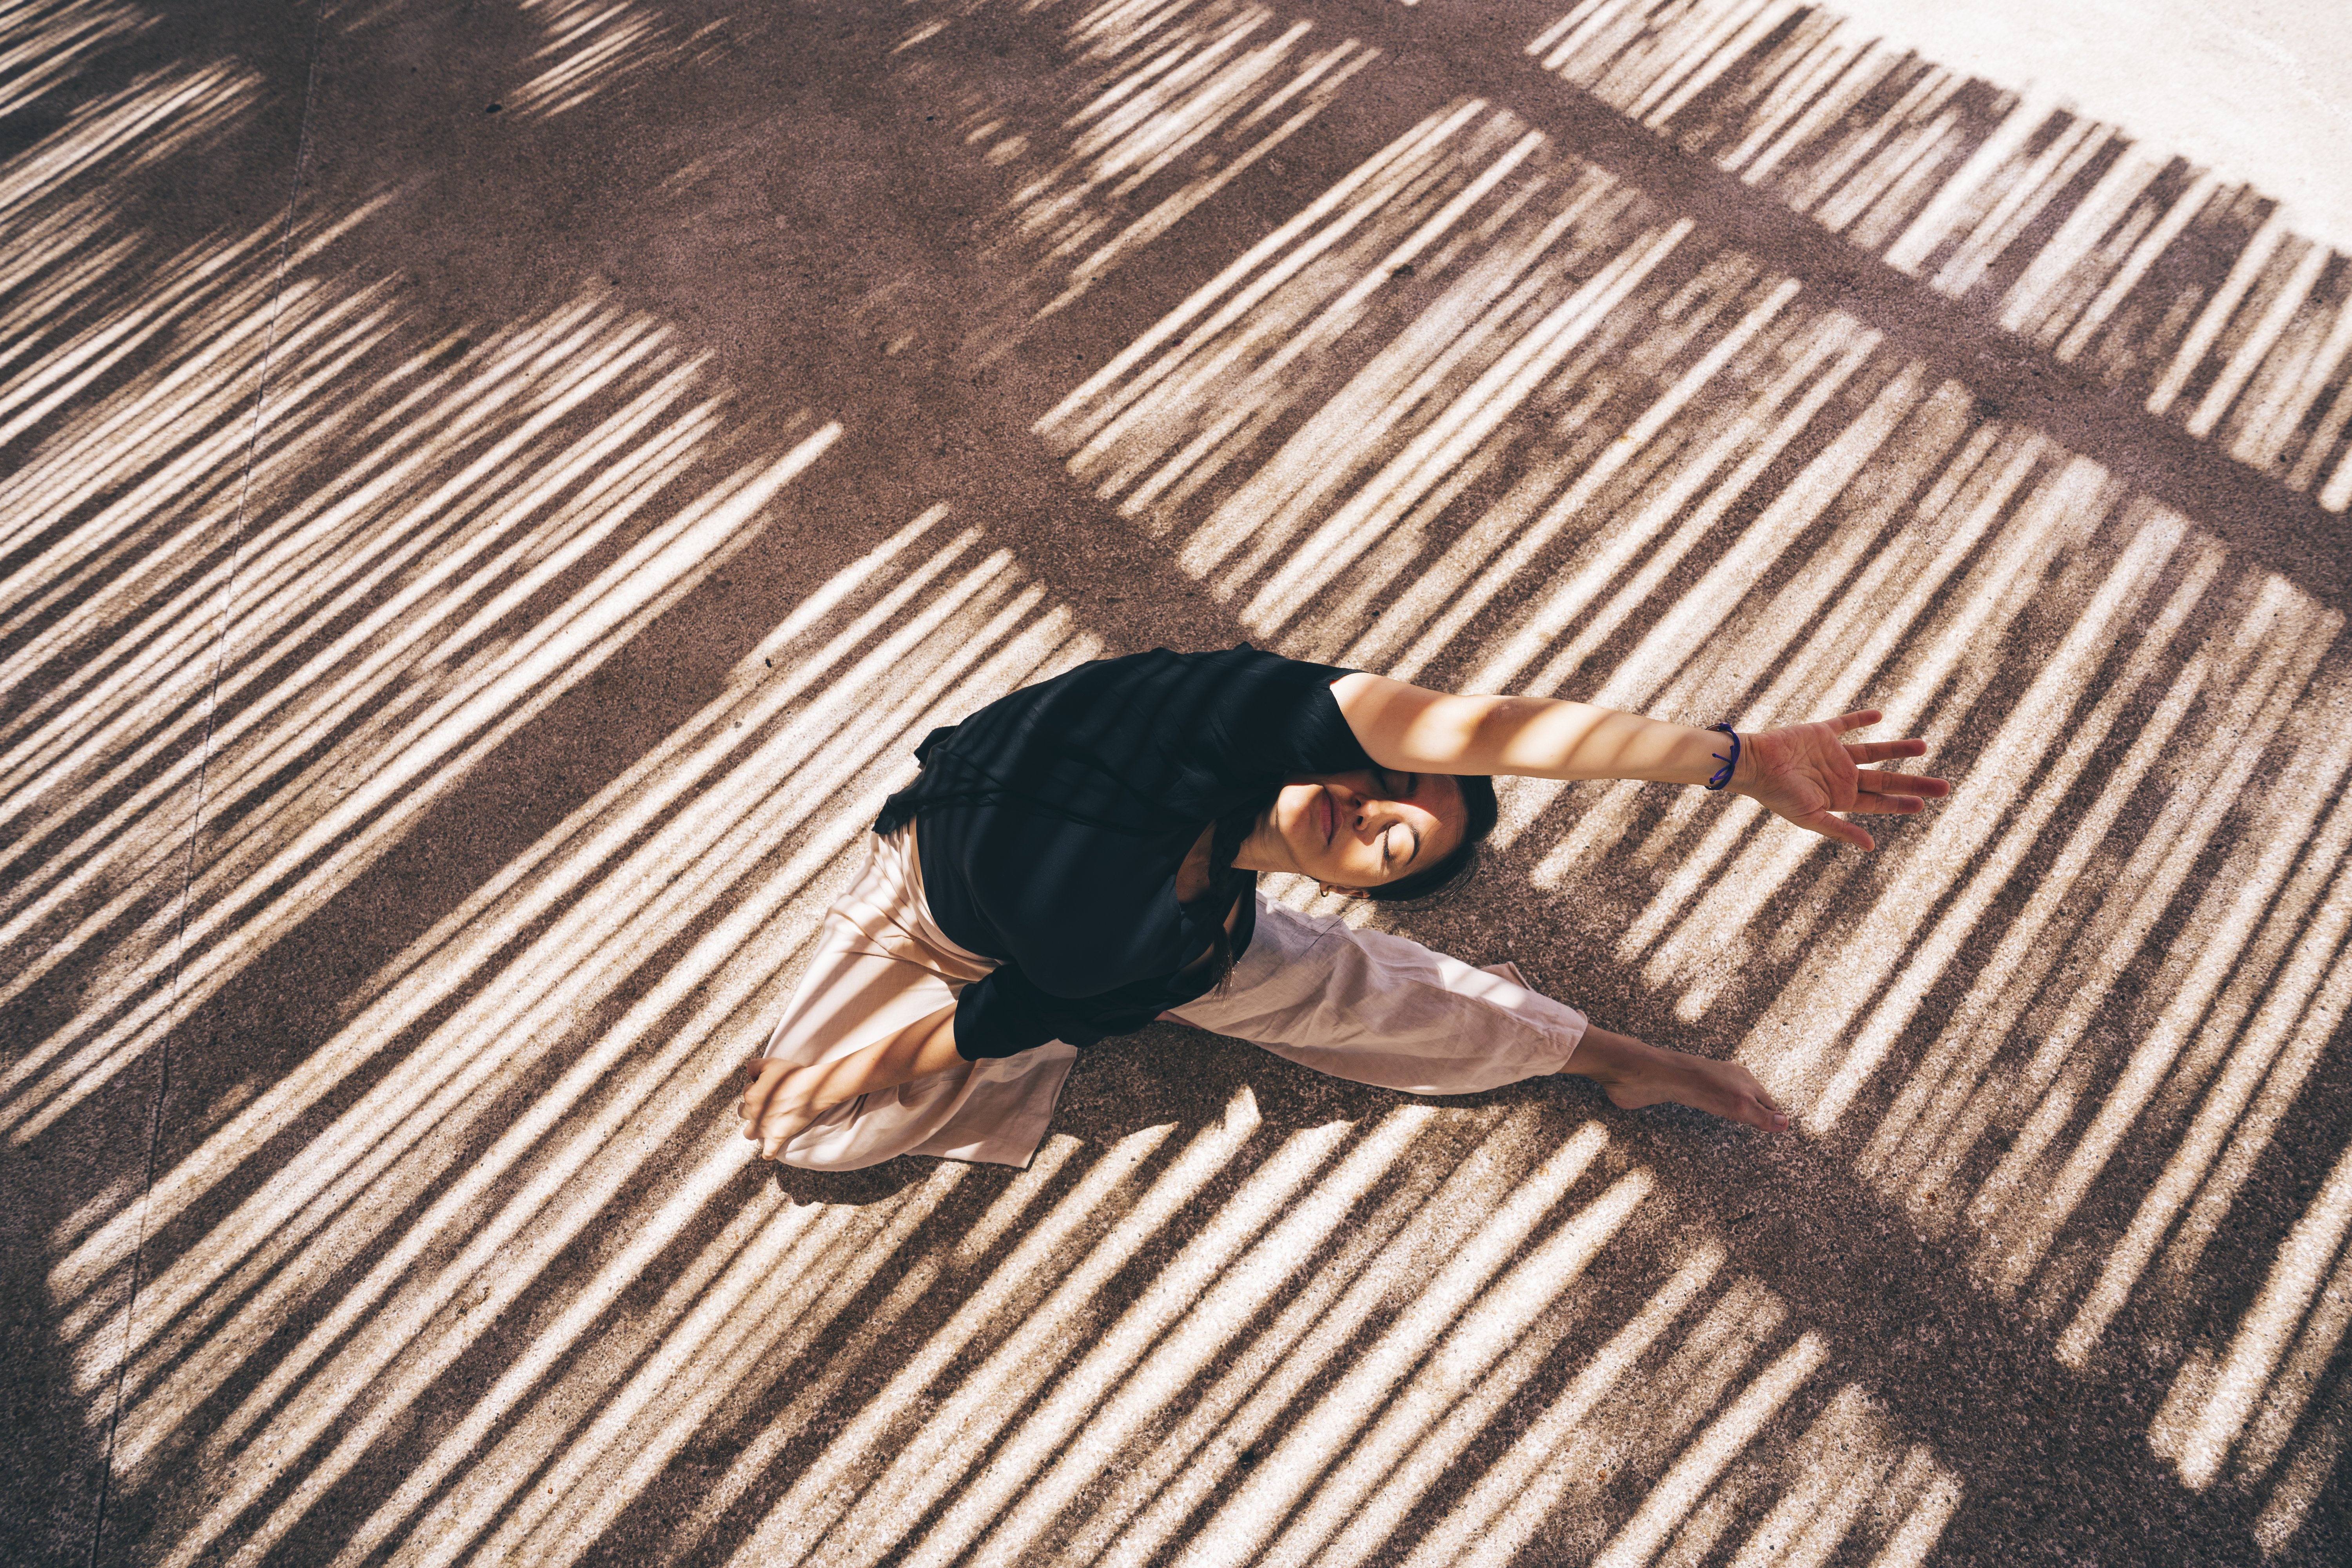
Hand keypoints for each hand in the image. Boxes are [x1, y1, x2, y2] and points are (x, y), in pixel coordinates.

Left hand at [739, 1056, 819, 1160]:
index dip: (757, 1089)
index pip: (746, 1092)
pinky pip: (768, 1153)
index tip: (768, 1088)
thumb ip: (754, 1066)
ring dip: (754, 1129)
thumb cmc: (793, 1075)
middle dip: (752, 1108)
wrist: (813, 1089)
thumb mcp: (771, 1063)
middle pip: (743, 1112)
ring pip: (749, 1133)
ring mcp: (765, 1128)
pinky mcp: (777, 1138)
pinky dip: (768, 1153)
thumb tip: (749, 1074)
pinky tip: (769, 1152)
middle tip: (767, 1104)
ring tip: (763, 1125)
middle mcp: (754, 1113)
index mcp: (751, 1095)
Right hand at [1730, 709, 1947, 850]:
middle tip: (1945, 787)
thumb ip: (1841, 830)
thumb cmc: (1778, 795)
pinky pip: (1846, 724)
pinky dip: (1862, 719)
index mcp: (1839, 797)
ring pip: (1874, 751)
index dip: (1901, 803)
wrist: (1753, 764)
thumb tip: (1871, 847)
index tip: (1926, 805)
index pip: (1879, 802)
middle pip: (1885, 780)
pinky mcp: (1822, 732)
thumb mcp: (1811, 817)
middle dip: (1914, 784)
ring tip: (1923, 747)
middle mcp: (1841, 776)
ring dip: (1898, 750)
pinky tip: (1879, 715)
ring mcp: (1833, 754)